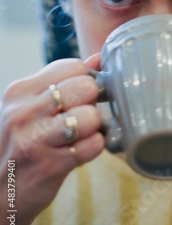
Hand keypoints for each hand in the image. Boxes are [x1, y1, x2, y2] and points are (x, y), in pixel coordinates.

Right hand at [0, 57, 103, 224]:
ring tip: (79, 136)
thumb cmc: (19, 146)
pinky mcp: (50, 166)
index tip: (79, 97)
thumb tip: (98, 59)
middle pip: (85, 87)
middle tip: (81, 117)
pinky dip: (94, 148)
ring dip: (94, 128)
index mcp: (19, 91)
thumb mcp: (30, 108)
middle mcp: (24, 112)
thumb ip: (63, 81)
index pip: (73, 66)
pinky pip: (94, 145)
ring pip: (91, 116)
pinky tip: (79, 153)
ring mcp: (35, 139)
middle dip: (91, 102)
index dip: (84, 80)